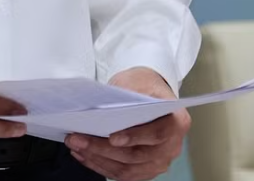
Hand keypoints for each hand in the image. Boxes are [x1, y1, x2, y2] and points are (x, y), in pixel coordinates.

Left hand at [65, 67, 188, 180]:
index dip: (135, 137)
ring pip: (127, 169)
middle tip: (77, 139)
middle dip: (103, 148)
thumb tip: (102, 110)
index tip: (112, 137)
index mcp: (177, 121)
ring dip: (97, 159)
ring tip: (76, 146)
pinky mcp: (146, 169)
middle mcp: (172, 146)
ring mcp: (160, 161)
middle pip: (137, 155)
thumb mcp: (137, 81)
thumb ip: (126, 96)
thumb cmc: (143, 85)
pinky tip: (84, 155)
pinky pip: (123, 174)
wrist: (149, 93)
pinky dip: (101, 166)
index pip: (157, 134)